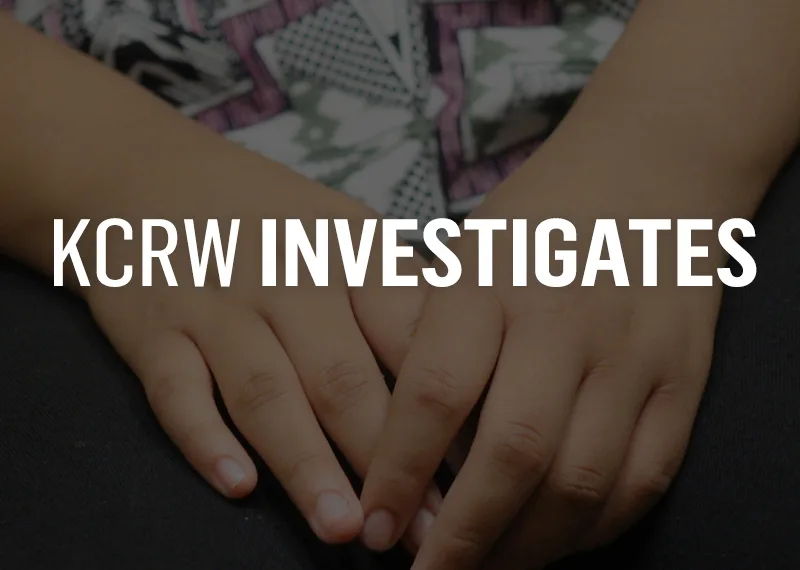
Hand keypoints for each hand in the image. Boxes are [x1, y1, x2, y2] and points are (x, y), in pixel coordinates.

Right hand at [35, 134, 438, 545]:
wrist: (149, 176)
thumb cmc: (268, 214)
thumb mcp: (342, 227)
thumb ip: (395, 289)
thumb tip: (464, 363)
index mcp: (348, 250)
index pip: (409, 337)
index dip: (447, 409)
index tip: (477, 471)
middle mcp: (287, 277)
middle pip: (345, 377)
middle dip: (388, 461)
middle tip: (425, 529)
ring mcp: (217, 306)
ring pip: (267, 393)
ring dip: (307, 464)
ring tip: (345, 530)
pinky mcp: (155, 331)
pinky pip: (177, 391)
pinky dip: (204, 438)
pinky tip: (237, 486)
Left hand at [358, 135, 757, 567]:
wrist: (650, 178)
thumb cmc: (536, 219)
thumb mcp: (463, 251)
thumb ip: (426, 333)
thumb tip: (388, 438)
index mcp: (489, 278)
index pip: (435, 393)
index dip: (399, 471)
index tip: (373, 523)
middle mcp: (563, 318)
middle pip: (512, 452)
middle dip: (463, 536)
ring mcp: (632, 352)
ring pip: (581, 481)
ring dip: (526, 547)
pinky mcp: (682, 381)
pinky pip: (642, 480)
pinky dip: (594, 529)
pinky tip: (554, 542)